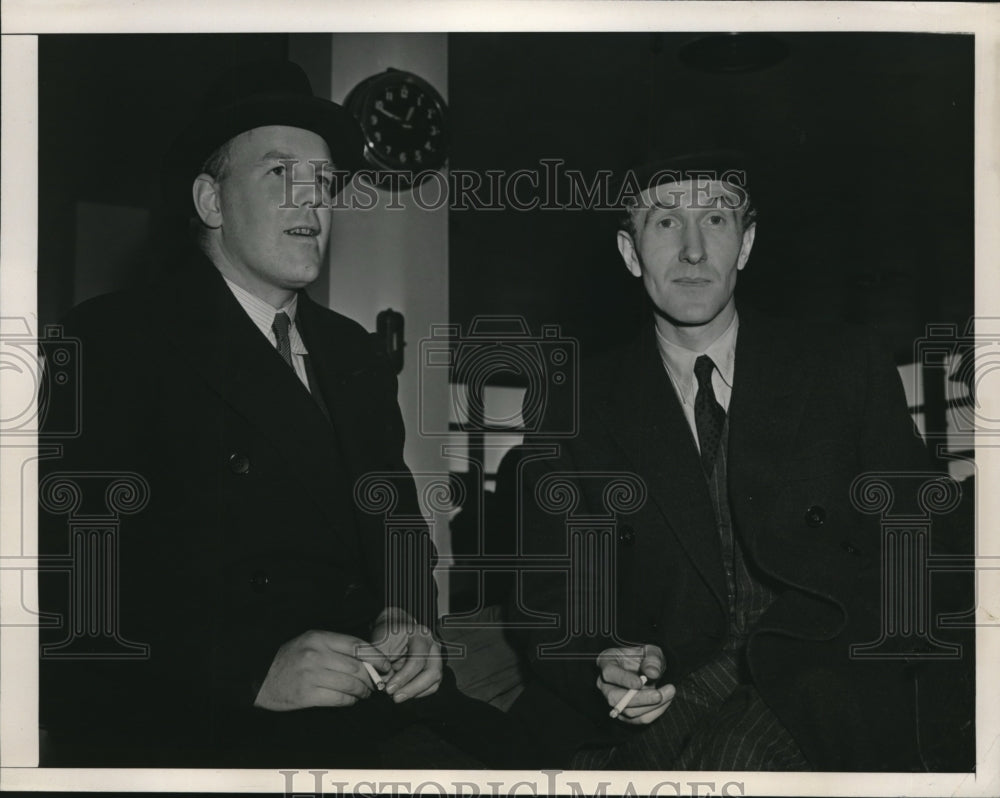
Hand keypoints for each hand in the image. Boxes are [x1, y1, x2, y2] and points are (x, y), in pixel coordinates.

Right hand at [253, 629, 390, 710]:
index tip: (385, 665)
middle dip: (372, 677)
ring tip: (365, 693)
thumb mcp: (309, 642)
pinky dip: (351, 701)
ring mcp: (311, 675)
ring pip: (351, 684)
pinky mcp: (307, 695)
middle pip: (357, 667)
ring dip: (363, 691)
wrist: (259, 678)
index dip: (376, 656)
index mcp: (318, 638)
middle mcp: (316, 654)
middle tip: (376, 683)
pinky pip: (339, 699)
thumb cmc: (288, 659)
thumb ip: (335, 647)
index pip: (357, 645)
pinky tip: (352, 700)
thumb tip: (367, 658)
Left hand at [370, 607, 442, 703]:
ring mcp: (436, 658)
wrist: (393, 632)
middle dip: (412, 688)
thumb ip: (379, 662)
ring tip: (396, 696)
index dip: (403, 677)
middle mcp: (433, 646)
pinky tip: (403, 693)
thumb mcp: (380, 643)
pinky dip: (417, 693)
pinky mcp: (434, 670)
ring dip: (415, 692)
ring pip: (433, 682)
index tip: (388, 688)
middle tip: (395, 697)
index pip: (417, 660)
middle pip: (432, 673)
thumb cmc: (387, 635)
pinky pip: (431, 687)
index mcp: (421, 635)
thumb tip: (380, 683)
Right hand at [596, 644, 675, 724]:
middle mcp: (605, 684)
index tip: (640, 682)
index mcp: (607, 662)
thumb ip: (652, 660)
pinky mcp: (624, 714)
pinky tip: (666, 700)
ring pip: (629, 712)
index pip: (609, 673)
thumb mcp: (652, 652)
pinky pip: (639, 719)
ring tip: (669, 692)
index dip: (624, 679)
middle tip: (659, 694)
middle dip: (639, 698)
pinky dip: (655, 712)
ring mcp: (613, 701)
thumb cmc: (646, 658)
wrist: (650, 670)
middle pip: (614, 697)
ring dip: (652, 706)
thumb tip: (652, 673)